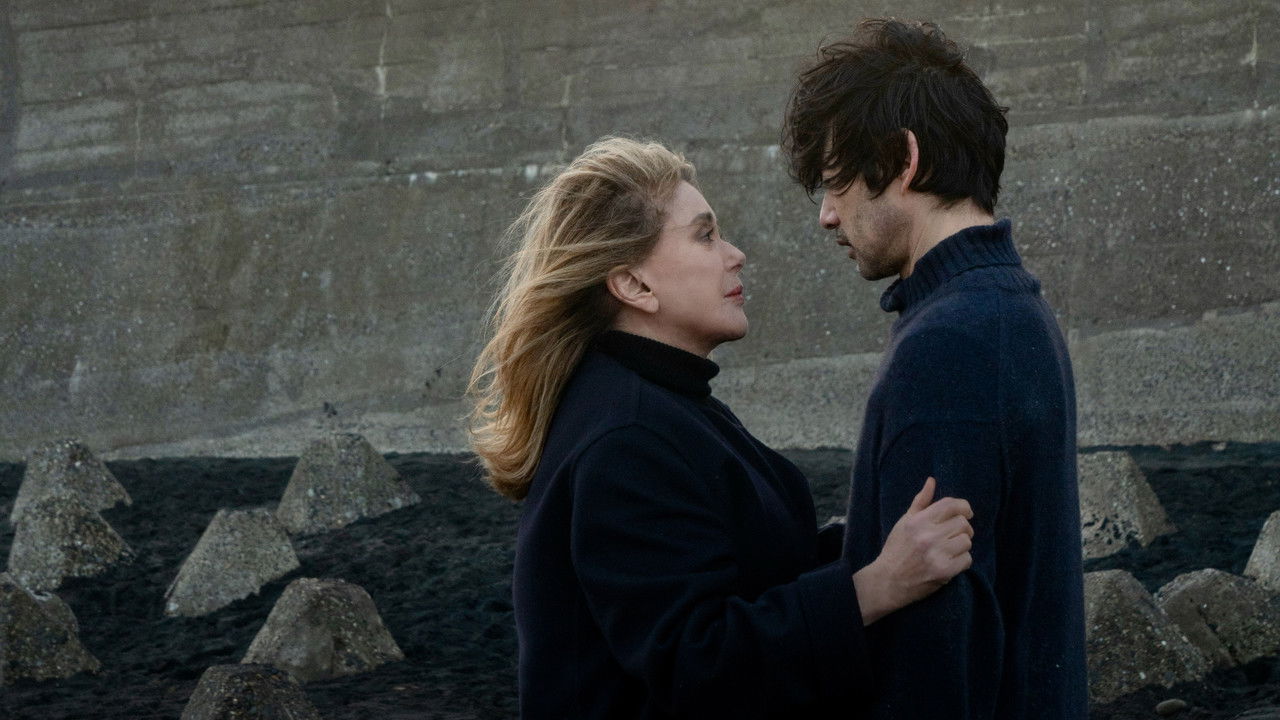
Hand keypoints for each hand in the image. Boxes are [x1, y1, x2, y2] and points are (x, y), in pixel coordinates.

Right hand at [852, 477, 973, 624]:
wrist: (888, 581)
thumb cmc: (896, 549)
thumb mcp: (905, 522)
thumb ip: (920, 502)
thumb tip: (932, 480)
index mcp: (918, 520)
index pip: (951, 505)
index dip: (964, 507)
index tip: (966, 513)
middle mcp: (928, 535)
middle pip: (963, 523)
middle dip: (962, 529)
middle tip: (955, 535)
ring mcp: (936, 553)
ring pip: (967, 541)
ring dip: (962, 546)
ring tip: (950, 550)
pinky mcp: (944, 571)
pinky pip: (967, 559)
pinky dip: (962, 561)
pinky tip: (950, 562)